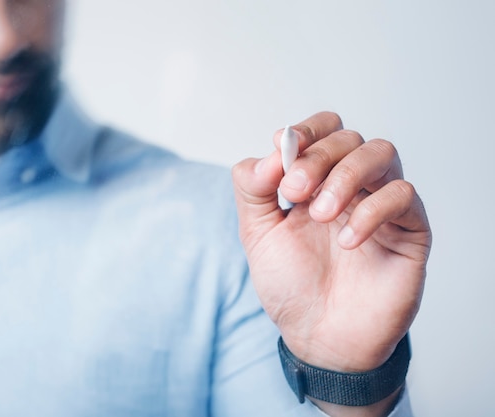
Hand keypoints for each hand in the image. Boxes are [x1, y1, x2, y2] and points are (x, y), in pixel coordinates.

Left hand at [232, 112, 431, 372]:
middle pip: (348, 137)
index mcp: (316, 181)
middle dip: (317, 157)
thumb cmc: (290, 285)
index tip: (283, 146)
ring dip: (345, 176)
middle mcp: (351, 186)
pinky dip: (372, 210)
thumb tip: (268, 151)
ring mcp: (381, 205)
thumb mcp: (257, 234)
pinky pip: (403, 196)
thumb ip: (253, 189)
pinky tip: (347, 241)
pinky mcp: (409, 230)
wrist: (318, 337)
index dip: (305, 130)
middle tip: (294, 191)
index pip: (323, 130)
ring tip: (320, 214)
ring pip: (381, 152)